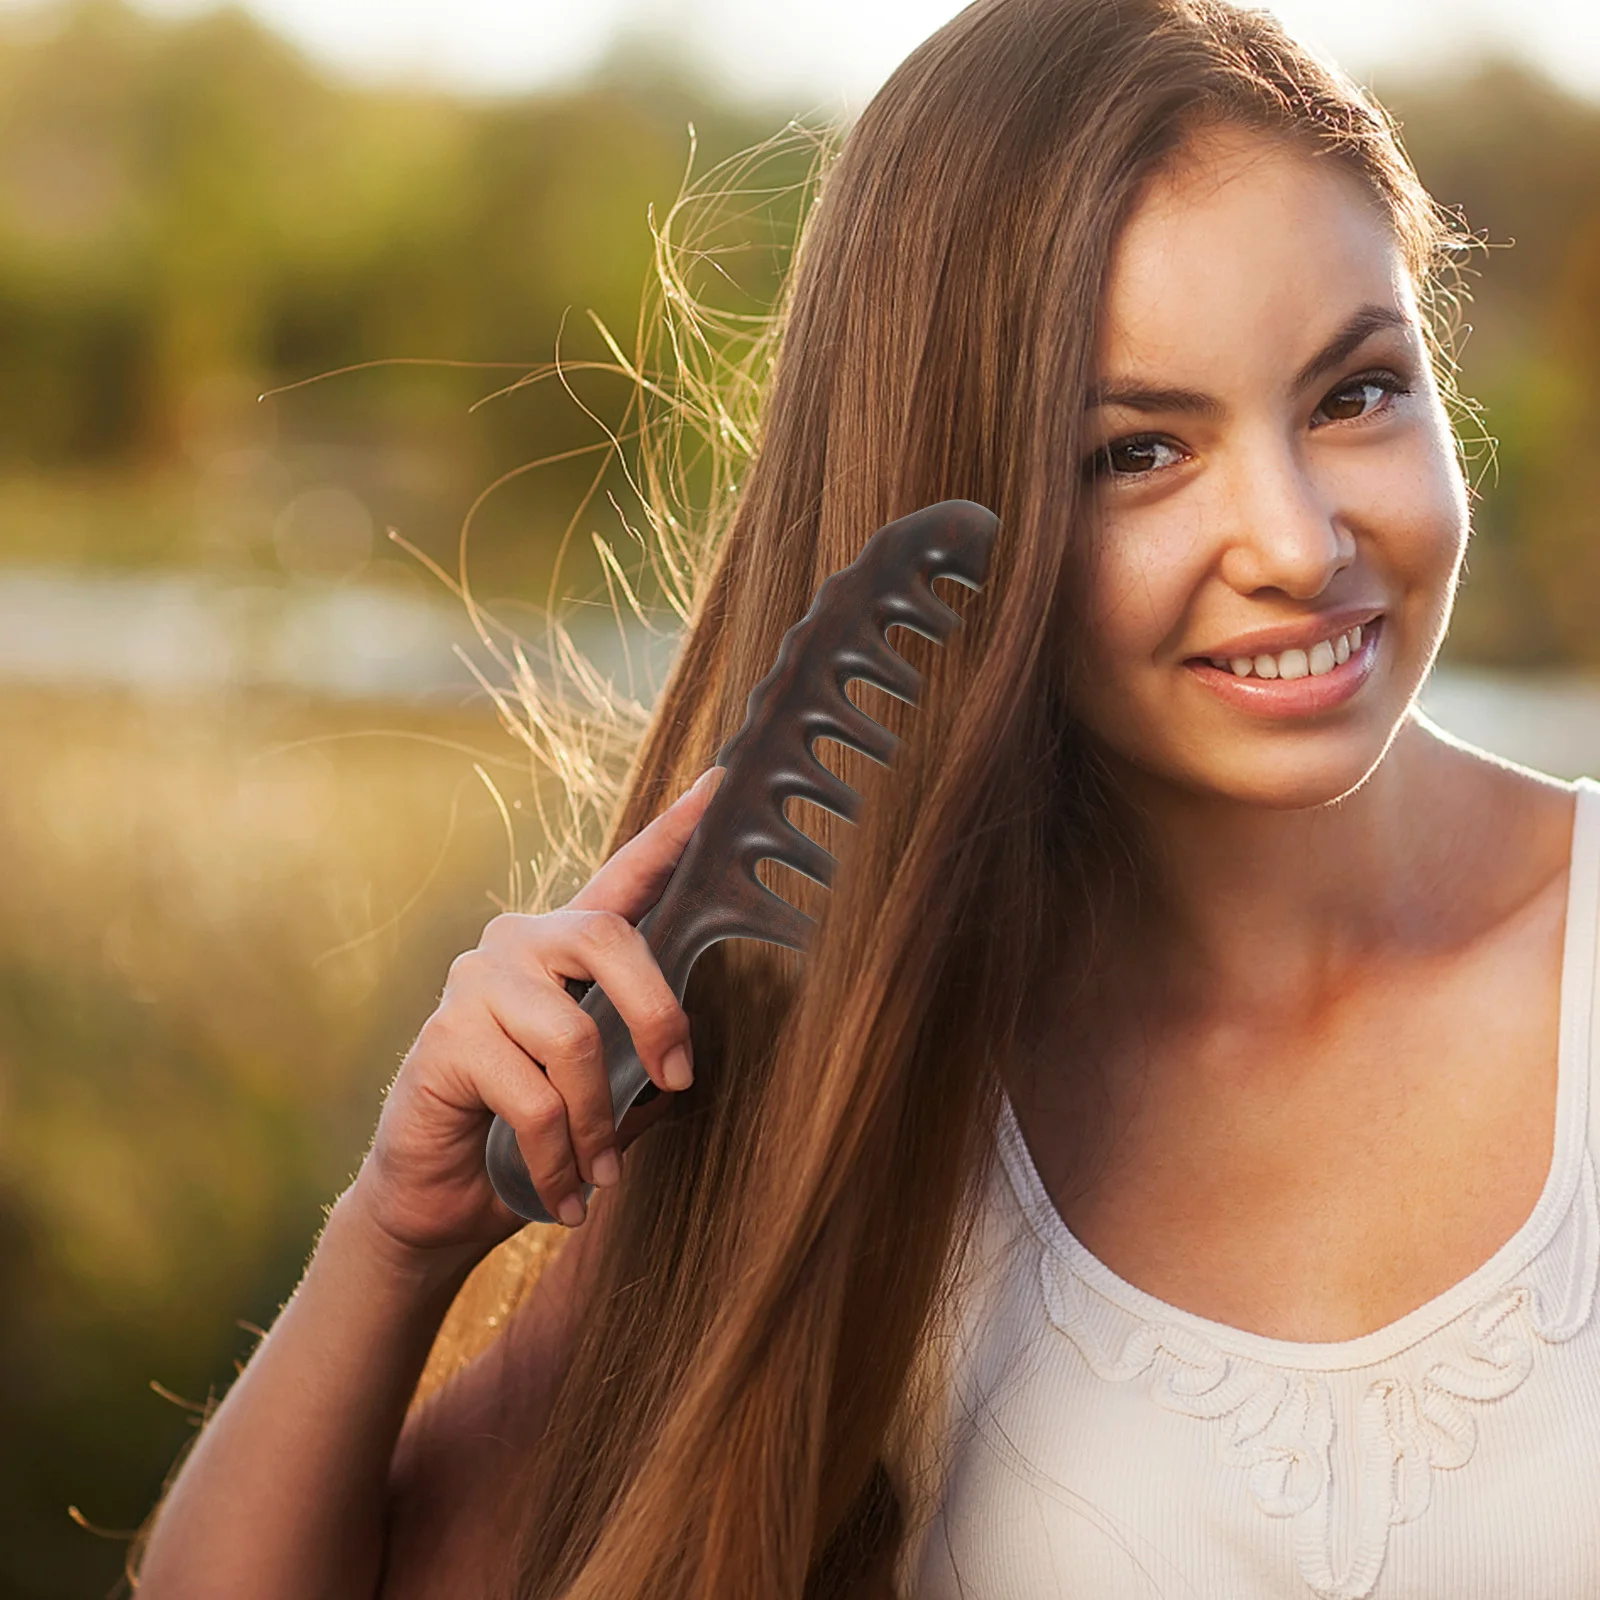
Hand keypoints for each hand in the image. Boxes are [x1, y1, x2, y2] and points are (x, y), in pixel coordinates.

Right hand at [352, 767, 723, 1260]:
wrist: (437, 1199)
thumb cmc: (530, 1138)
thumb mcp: (602, 1094)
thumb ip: (640, 1061)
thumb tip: (690, 1071)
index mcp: (565, 949)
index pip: (624, 876)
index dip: (673, 833)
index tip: (720, 788)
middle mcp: (518, 945)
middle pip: (608, 940)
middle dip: (657, 1015)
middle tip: (678, 1082)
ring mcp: (475, 983)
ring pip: (573, 1038)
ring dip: (599, 1123)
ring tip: (602, 1174)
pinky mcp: (446, 1038)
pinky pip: (531, 1096)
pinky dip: (560, 1156)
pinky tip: (565, 1193)